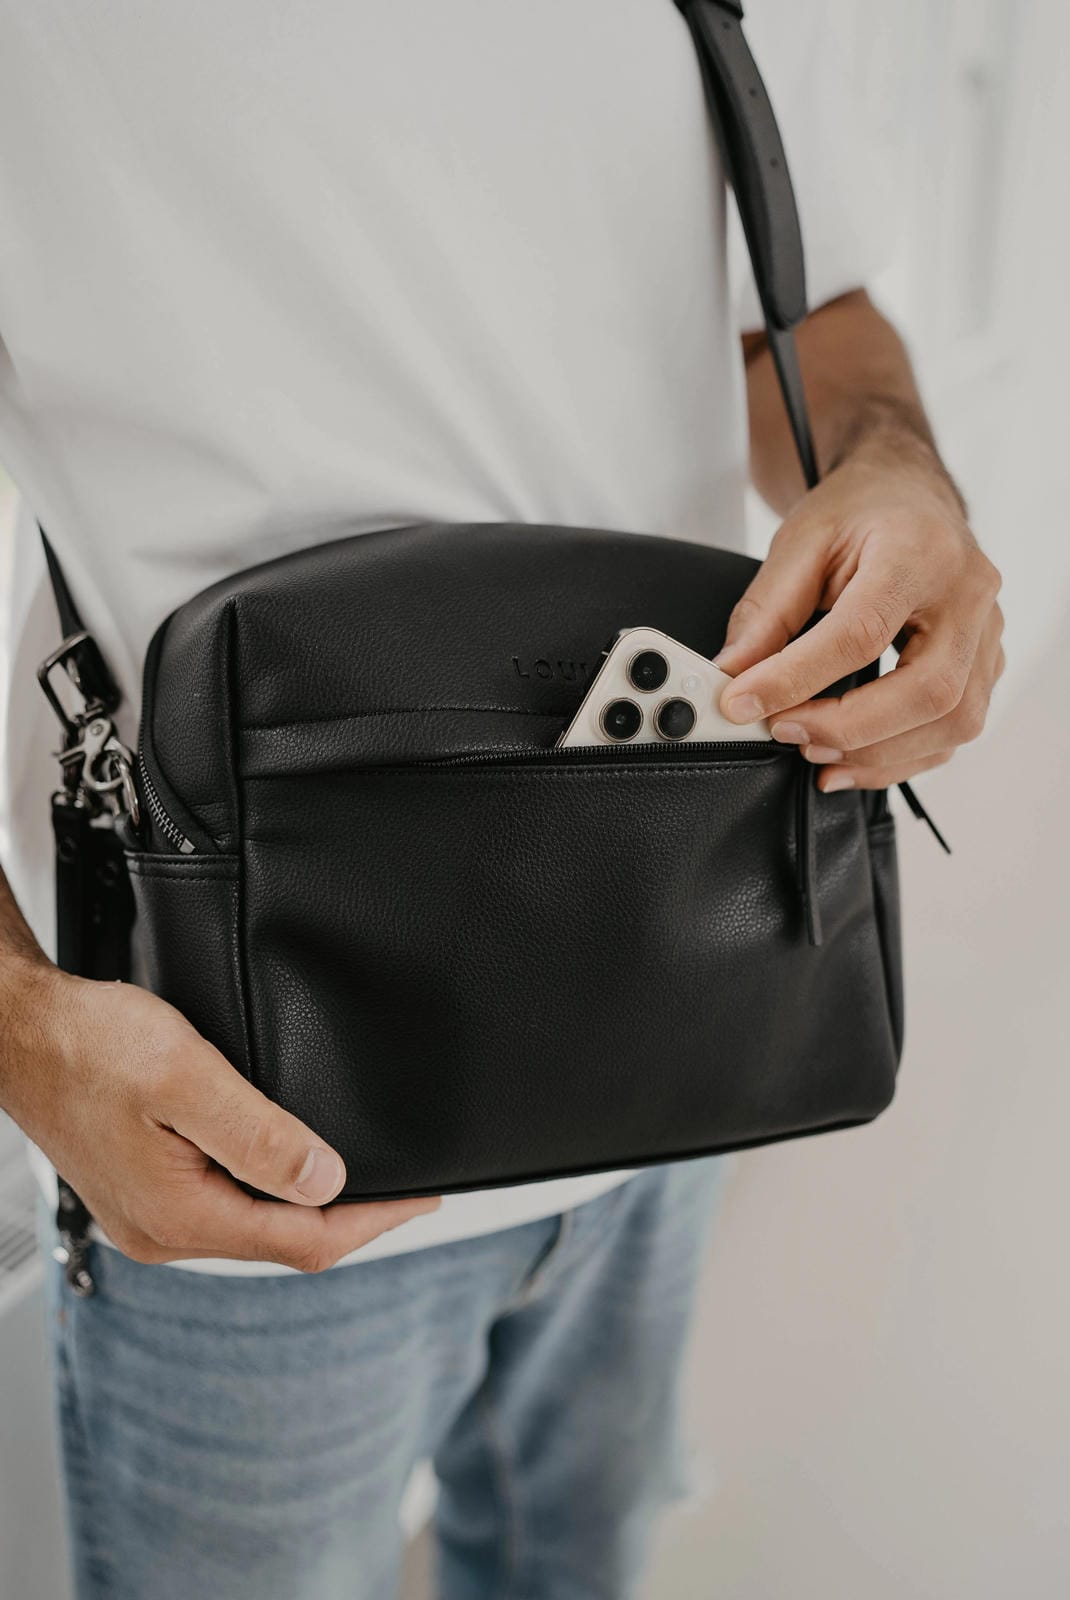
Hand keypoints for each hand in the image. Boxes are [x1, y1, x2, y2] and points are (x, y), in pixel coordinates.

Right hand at [2, 961, 439, 1269]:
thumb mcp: (186, 1079)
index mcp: (180, 1216)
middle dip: (351, 1217)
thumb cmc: (87, 1045)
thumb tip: (326, 1179)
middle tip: (405, 1188)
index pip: (304, 1241)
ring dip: (310, 1206)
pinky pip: (224, 1206)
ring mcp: (151, 1216)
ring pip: (254, 1226)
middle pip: (283, 1243)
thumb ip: (260, 1134)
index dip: (374, 1221)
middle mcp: (165, 1231)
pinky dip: (270, 1191)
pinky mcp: (142, 1191)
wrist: (19, 1031)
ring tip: (363, 1178)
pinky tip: (289, 1165)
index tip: (423, 1197)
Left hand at [713, 438, 1004, 790]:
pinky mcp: (985, 663)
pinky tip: (851, 759)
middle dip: (848, 729)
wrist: (907, 494)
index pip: (861, 633)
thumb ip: (766, 613)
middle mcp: (969, 593)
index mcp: (919, 551)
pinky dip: (901, 758)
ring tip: (814, 751)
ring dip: (878, 755)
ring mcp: (986, 632)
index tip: (743, 703)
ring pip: (954, 721)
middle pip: (929, 691)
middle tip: (786, 732)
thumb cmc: (860, 511)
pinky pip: (955, 731)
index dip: (796, 679)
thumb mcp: (799, 543)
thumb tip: (733, 677)